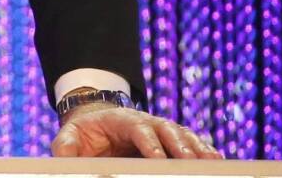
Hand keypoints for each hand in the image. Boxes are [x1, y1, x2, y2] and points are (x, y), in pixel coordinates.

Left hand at [51, 105, 221, 158]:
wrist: (97, 122)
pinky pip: (191, 143)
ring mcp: (161, 130)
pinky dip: (204, 149)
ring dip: (198, 148)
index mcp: (122, 119)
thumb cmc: (85, 132)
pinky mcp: (170, 141)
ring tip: (213, 162)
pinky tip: (217, 160)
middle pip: (167, 130)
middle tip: (192, 163)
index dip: (149, 143)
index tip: (158, 158)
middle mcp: (147, 121)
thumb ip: (66, 147)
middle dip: (180, 146)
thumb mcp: (70, 136)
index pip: (139, 129)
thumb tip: (63, 160)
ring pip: (184, 135)